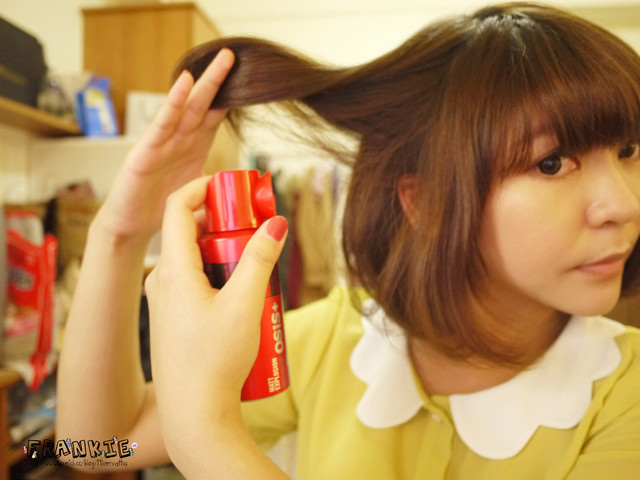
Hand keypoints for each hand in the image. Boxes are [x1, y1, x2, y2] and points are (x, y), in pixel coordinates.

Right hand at [96, 49, 235, 240]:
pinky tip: (185, 83)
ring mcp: (162, 142)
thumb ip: (215, 180)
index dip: (230, 98)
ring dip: (204, 83)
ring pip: (187, 107)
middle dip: (219, 80)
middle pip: (203, 105)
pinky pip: (162, 123)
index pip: (214, 117)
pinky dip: (174, 102)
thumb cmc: (160, 207)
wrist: (131, 226)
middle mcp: (179, 139)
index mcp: (193, 147)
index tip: (247, 79)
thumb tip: (241, 183)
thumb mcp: (196, 191)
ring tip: (220, 61)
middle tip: (233, 56)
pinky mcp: (145, 151)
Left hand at [144, 175, 287, 437]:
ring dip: (223, 251)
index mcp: (172, 270)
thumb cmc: (215, 361)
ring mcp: (164, 303)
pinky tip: (242, 294)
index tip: (230, 185)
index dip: (202, 188)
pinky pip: (193, 283)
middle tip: (255, 225)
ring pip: (193, 260)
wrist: (194, 415)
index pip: (177, 208)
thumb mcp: (246, 303)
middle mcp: (161, 282)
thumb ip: (261, 259)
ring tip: (255, 263)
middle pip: (188, 233)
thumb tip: (277, 223)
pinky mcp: (173, 321)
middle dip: (223, 222)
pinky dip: (216, 274)